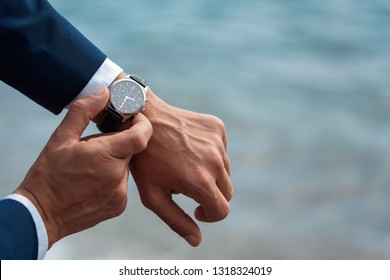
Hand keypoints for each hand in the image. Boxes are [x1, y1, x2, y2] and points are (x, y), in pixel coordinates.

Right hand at [14, 88, 152, 247]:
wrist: (42, 214)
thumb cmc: (49, 175)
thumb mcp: (60, 138)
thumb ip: (84, 111)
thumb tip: (105, 93)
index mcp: (105, 155)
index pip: (141, 135)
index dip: (142, 124)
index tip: (134, 119)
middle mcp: (117, 176)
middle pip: (131, 150)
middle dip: (118, 144)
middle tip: (96, 147)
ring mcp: (120, 194)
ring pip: (126, 167)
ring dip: (114, 162)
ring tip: (90, 168)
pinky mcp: (119, 206)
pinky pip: (122, 184)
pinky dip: (112, 179)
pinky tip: (92, 182)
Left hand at [128, 88, 232, 246]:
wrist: (143, 119)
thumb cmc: (144, 161)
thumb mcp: (153, 196)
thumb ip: (176, 221)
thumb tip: (197, 241)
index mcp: (200, 181)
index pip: (222, 210)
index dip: (209, 215)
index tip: (196, 208)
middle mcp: (214, 161)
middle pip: (227, 192)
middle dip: (211, 195)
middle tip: (189, 187)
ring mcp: (217, 142)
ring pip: (225, 170)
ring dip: (211, 174)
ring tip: (187, 165)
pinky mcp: (217, 127)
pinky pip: (222, 150)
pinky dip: (212, 154)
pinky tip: (191, 149)